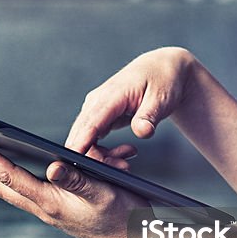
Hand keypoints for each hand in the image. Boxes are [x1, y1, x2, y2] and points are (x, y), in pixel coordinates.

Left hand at [0, 136, 150, 237]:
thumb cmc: (122, 216)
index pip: (9, 177)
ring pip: (7, 188)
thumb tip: (51, 167)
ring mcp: (47, 210)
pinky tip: (3, 167)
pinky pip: (21, 191)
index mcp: (51, 203)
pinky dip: (6, 176)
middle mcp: (43, 208)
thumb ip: (77, 179)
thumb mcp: (104, 192)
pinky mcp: (54, 209)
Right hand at [66, 47, 195, 155]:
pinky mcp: (100, 116)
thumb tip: (142, 131)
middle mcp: (97, 102)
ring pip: (85, 140)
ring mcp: (96, 108)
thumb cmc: (163, 80)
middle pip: (82, 135)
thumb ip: (149, 116)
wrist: (163, 69)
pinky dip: (104, 151)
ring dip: (102, 156)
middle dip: (96, 158)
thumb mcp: (161, 98)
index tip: (74, 163)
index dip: (80, 144)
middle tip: (123, 168)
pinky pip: (92, 139)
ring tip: (128, 161)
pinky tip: (124, 153)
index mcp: (110, 95)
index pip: (90, 123)